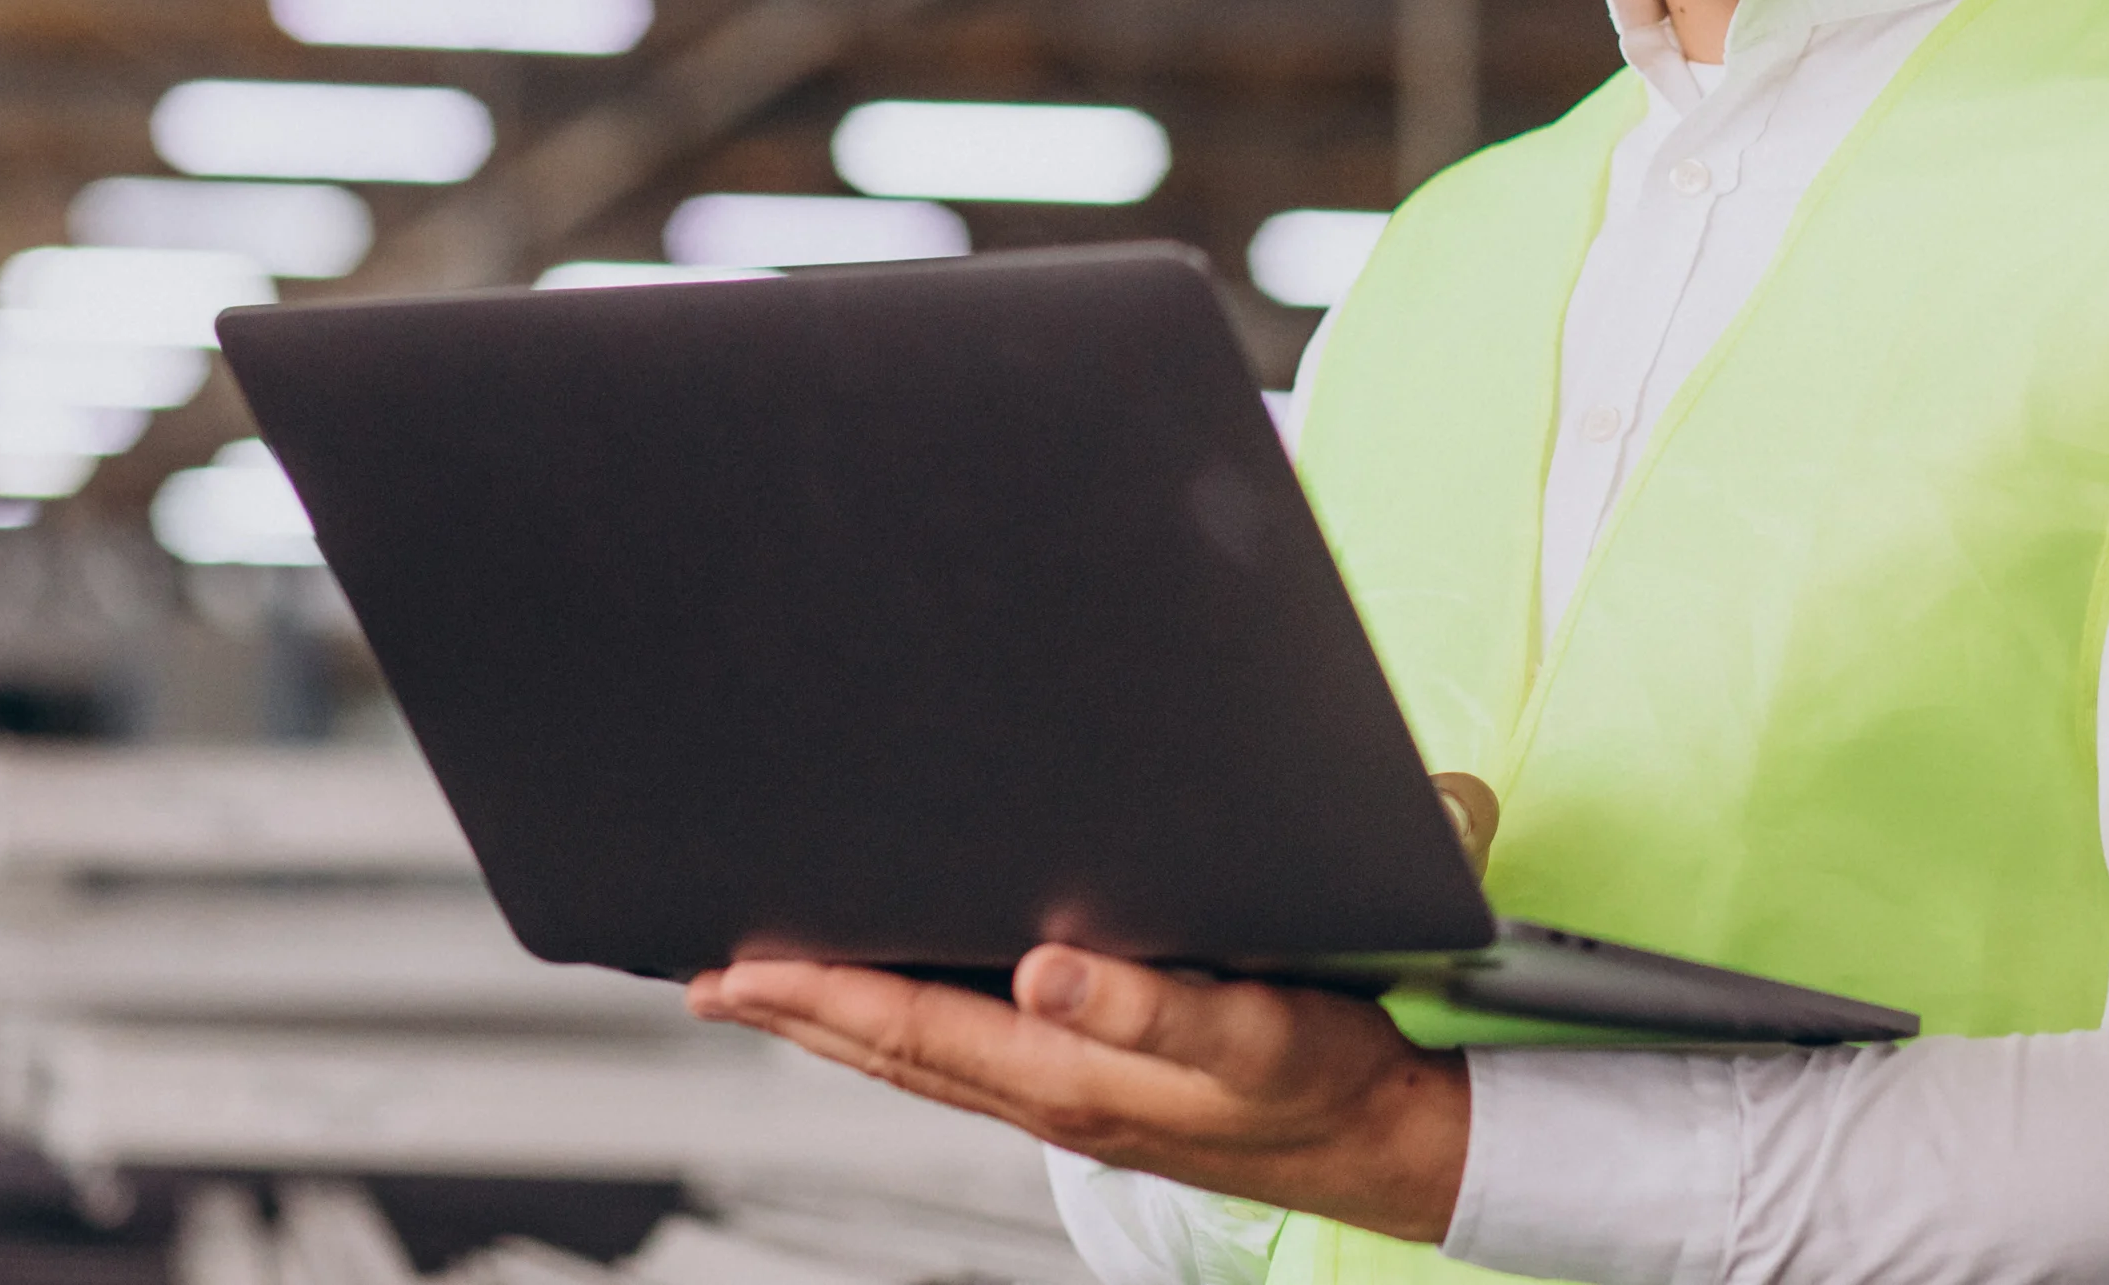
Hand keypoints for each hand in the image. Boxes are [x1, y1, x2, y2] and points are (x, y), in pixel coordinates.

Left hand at [686, 945, 1470, 1242]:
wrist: (1397, 1142)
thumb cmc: (1330, 1079)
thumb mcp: (1254, 1034)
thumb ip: (1154, 1005)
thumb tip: (1044, 971)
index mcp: (1073, 1079)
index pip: (912, 1031)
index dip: (817, 997)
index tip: (735, 967)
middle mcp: (1054, 1096)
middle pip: (895, 1052)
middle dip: (798, 1011)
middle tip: (711, 975)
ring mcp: (1072, 1101)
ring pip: (926, 1060)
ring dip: (841, 1024)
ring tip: (772, 987)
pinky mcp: (1101, 1093)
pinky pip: (972, 1061)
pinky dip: (911, 1032)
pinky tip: (903, 1005)